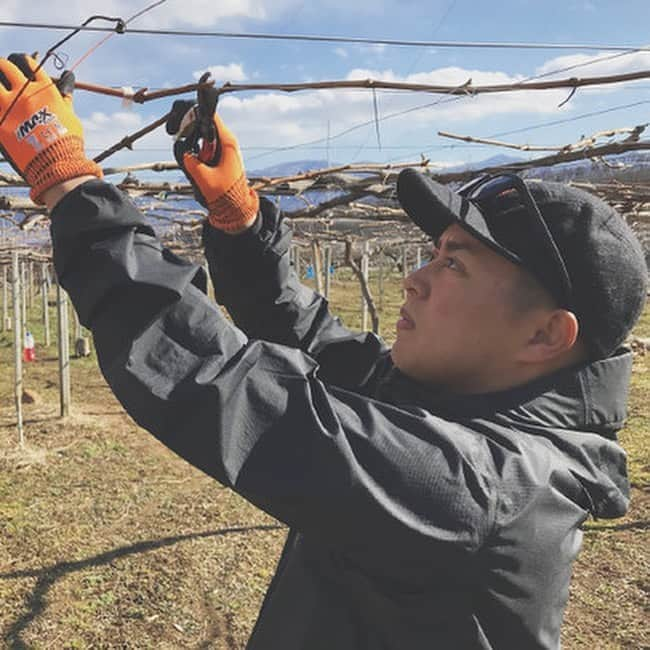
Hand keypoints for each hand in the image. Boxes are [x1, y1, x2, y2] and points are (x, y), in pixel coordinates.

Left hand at [0, 54, 101, 204]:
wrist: (57, 165)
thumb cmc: (68, 141)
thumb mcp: (70, 116)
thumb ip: (65, 95)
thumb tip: (68, 76)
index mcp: (44, 89)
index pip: (29, 63)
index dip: (24, 62)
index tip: (22, 66)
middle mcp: (24, 93)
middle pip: (7, 66)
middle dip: (4, 65)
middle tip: (3, 69)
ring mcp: (8, 106)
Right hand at [167, 103, 258, 233]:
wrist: (235, 207)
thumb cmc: (225, 194)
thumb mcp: (205, 178)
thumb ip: (191, 162)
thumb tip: (182, 150)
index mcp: (227, 142)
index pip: (211, 116)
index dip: (194, 111)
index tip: (179, 114)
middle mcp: (227, 141)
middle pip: (205, 121)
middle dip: (188, 123)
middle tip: (172, 130)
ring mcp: (223, 147)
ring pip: (203, 132)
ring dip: (190, 135)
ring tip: (177, 139)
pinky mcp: (219, 155)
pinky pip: (204, 143)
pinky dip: (194, 145)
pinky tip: (187, 152)